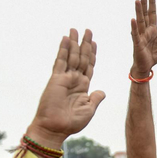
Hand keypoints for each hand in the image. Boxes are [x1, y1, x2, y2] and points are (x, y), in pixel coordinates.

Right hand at [27, 29, 104, 148]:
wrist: (55, 128)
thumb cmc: (71, 122)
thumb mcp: (89, 110)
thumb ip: (95, 98)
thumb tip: (101, 91)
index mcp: (83, 86)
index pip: (89, 66)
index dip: (92, 54)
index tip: (94, 42)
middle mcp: (74, 80)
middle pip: (81, 57)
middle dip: (84, 44)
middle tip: (88, 30)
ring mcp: (65, 78)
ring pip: (71, 56)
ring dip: (74, 43)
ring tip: (76, 29)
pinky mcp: (56, 79)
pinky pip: (60, 61)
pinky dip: (63, 49)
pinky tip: (66, 39)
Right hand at [130, 0, 156, 77]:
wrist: (147, 67)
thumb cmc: (153, 55)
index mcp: (152, 30)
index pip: (152, 14)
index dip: (152, 4)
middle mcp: (145, 31)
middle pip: (145, 15)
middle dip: (144, 4)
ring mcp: (140, 36)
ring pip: (139, 21)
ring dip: (138, 11)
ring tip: (137, 0)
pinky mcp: (137, 43)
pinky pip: (135, 34)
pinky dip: (134, 27)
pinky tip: (133, 19)